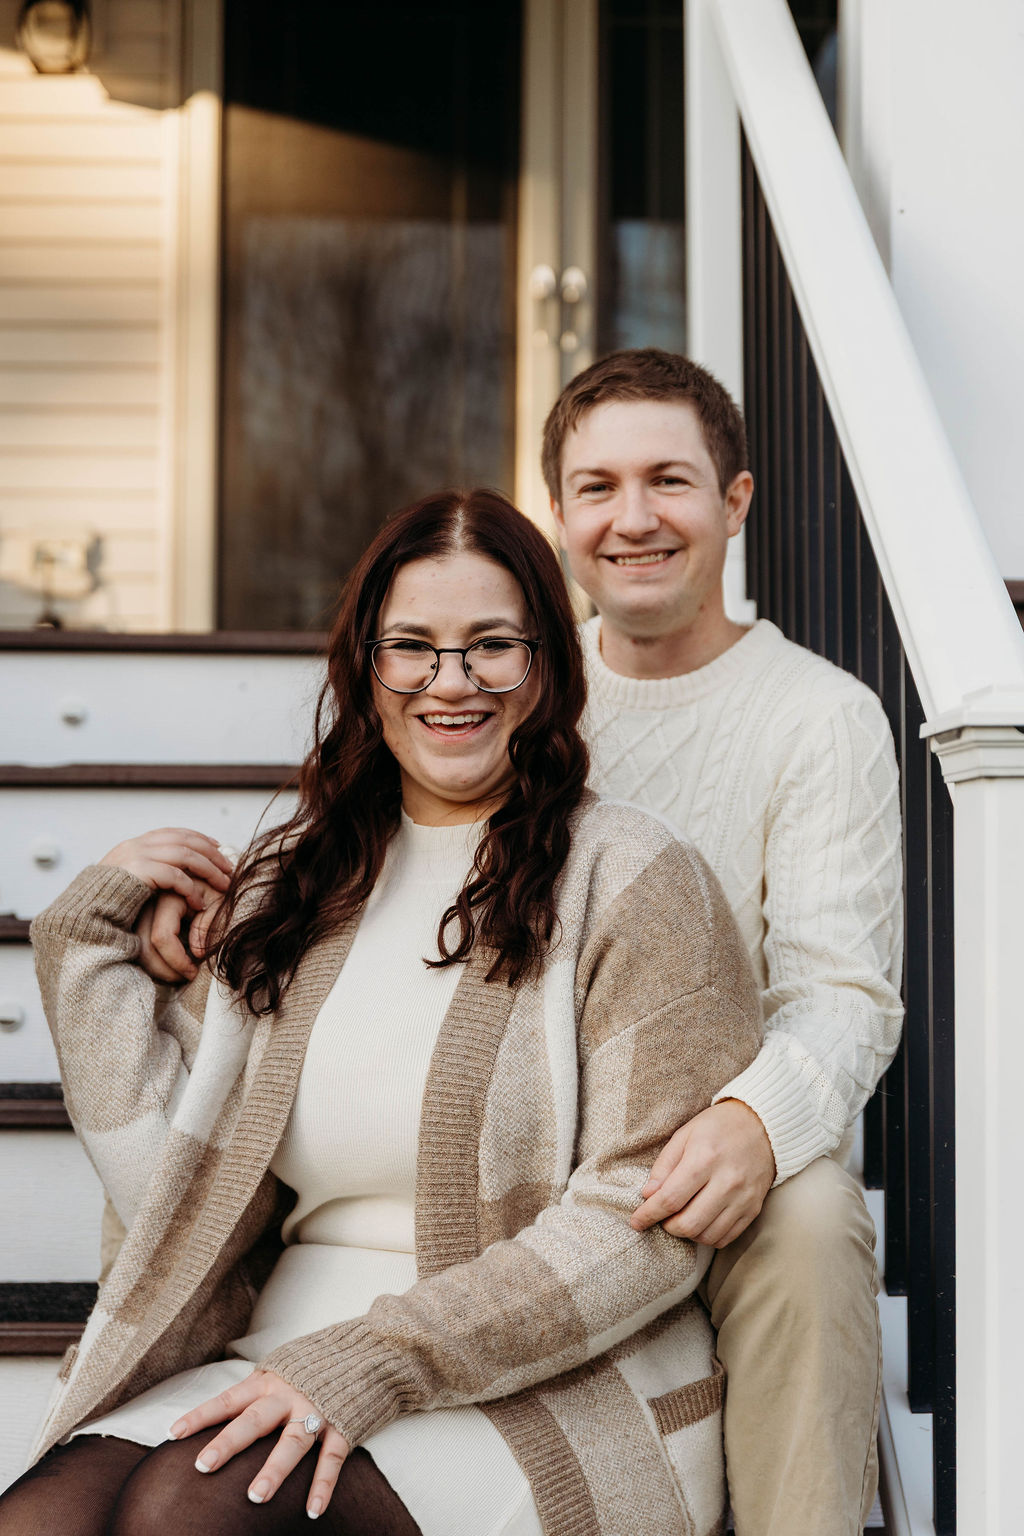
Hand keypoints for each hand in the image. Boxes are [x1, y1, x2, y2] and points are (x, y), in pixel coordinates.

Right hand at [100, 828, 232, 911]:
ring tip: (224, 885)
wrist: (82, 915)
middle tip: (229, 868)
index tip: (218, 847)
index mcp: (135, 844)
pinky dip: (191, 889)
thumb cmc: (108, 906)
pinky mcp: (138, 873)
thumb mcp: (129, 882)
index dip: (199, 838)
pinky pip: (174, 877)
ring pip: (185, 855)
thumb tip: (173, 872)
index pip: (174, 833)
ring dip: (208, 869)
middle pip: (185, 840)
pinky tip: (200, 903)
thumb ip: (148, 871)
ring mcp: (136, 856)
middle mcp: (136, 845)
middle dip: (211, 853)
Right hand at [136, 889, 224, 982]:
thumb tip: (196, 953)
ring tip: (181, 974)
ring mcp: (141, 911)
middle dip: (164, 971)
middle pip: (143, 947)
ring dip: (157, 969)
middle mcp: (149, 902)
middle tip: (186, 978)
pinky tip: (172, 965)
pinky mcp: (140, 920)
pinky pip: (139, 945)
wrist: (218, 879)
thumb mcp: (221, 904)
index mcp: (169, 895)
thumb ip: (209, 925)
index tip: (193, 973)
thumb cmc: (223, 891)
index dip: (176, 961)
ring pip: (137, 950)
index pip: (162, 937)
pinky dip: (154, 961)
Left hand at [168, 1368, 350, 1517]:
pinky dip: (323, 1484)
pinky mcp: (344, 1424)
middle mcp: (290, 1395)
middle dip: (228, 1443)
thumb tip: (230, 1410)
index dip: (201, 1416)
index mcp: (270, 1380)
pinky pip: (332, 1458)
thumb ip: (261, 1388)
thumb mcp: (285, 1366)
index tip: (173, 1434)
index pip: (229, 1399)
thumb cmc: (320, 1362)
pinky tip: (312, 1510)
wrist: (371, 1348)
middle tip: (202, 1465)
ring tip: (255, 1497)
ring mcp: (317, 1410)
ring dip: (274, 1470)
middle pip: (254, 1420)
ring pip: (292, 1442)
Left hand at [630, 1099, 776, 1248]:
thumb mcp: (685, 1135)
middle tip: (662, 1216)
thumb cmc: (717, 1128)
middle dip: (668, 1226)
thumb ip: (664, 1165)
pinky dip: (708, 1237)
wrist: (761, 1125)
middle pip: (688, 1223)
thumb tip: (648, 1195)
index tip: (636, 1221)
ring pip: (707, 1235)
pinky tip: (700, 1223)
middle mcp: (727, 1181)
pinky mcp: (753, 1209)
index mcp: (705, 1158)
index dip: (649, 1214)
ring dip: (687, 1233)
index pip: (671, 1198)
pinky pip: (726, 1238)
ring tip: (681, 1218)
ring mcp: (743, 1198)